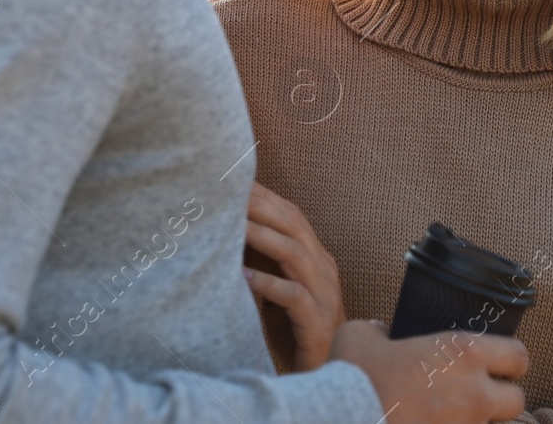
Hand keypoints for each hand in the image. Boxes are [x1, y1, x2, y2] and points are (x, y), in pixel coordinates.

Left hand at [242, 184, 345, 372]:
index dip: (265, 196)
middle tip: (230, 194)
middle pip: (294, 225)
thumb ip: (264, 260)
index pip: (291, 215)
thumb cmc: (293, 327)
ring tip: (234, 227)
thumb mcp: (278, 287)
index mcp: (316, 255)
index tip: (235, 181)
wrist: (324, 371)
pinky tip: (244, 277)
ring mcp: (324, 293)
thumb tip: (227, 229)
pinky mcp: (317, 321)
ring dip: (263, 238)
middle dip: (261, 207)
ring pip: (294, 254)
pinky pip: (294, 296)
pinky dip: (268, 284)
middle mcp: (323, 268)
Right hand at [330, 319, 527, 423]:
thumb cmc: (354, 375)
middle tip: (482, 397)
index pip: (518, 356)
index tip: (500, 365)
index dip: (512, 361)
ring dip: (479, 421)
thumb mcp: (363, 335)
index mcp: (463, 353)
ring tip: (454, 416)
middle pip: (517, 401)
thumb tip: (382, 332)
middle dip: (503, 399)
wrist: (342, 420)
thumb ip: (380, 330)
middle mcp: (473, 391)